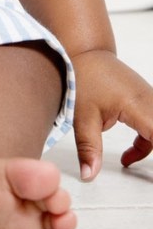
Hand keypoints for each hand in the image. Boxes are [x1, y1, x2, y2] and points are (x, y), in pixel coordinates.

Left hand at [71, 49, 152, 180]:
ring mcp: (150, 99)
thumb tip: (89, 175)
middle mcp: (149, 100)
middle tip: (141, 172)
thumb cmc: (83, 78)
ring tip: (129, 162)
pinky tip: (129, 156)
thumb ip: (89, 148)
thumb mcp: (82, 117)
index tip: (150, 174)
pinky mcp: (146, 100)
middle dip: (152, 150)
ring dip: (150, 148)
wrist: (84, 53)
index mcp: (137, 105)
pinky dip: (148, 143)